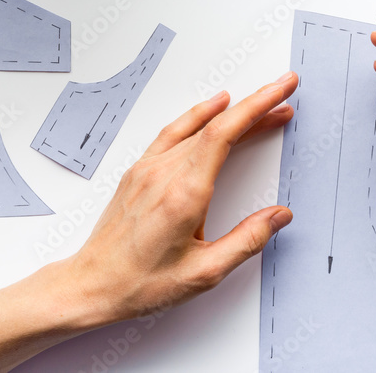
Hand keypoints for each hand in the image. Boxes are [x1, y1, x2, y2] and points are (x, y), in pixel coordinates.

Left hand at [62, 72, 298, 325]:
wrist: (91, 285)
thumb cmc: (140, 282)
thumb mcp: (204, 273)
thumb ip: (247, 241)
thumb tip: (278, 216)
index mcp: (184, 193)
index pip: (226, 133)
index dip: (258, 105)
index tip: (281, 90)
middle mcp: (164, 173)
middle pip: (217, 125)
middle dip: (256, 105)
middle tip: (284, 94)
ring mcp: (148, 169)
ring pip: (196, 126)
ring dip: (231, 110)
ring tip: (258, 103)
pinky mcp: (139, 172)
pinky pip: (173, 132)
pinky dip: (198, 115)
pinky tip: (211, 109)